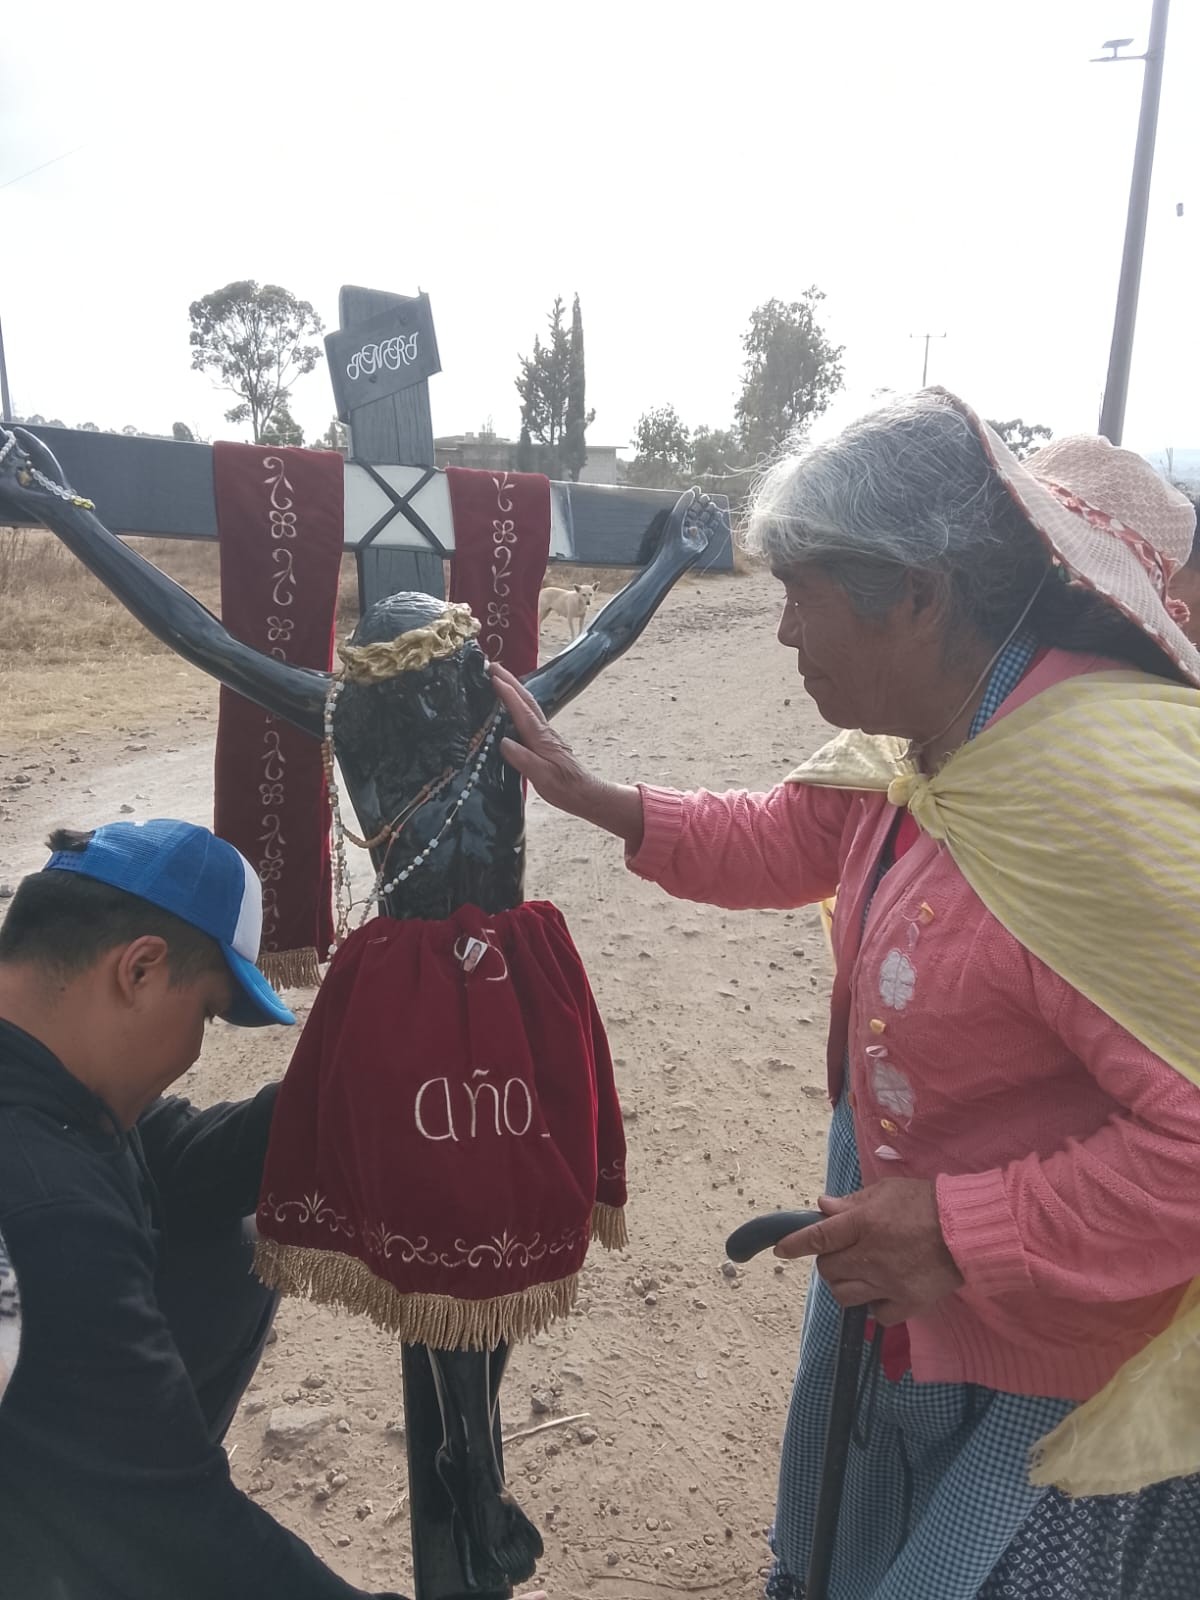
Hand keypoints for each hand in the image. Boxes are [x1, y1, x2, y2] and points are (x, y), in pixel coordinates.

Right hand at [489, 663, 645, 846]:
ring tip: (496, 676)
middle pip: (526, 699)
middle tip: (491, 665)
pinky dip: (516, 702)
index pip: (522, 710)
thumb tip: (503, 742)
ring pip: (527, 704)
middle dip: (509, 680)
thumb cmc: (564, 787)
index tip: (492, 677)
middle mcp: (542, 730)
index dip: (507, 693)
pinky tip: (508, 704)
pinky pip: (526, 714)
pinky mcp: (542, 739)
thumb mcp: (542, 777)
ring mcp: (543, 733)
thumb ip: (523, 759)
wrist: (583, 793)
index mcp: (540, 737)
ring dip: (512, 687)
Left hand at [660, 487, 719, 563]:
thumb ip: (684, 503)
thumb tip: (692, 491)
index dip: (693, 497)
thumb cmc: (672, 537)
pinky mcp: (703, 541)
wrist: (674, 558)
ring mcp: (695, 534)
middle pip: (697, 512)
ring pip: (705, 520)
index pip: (688, 506)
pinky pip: (711, 529)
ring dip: (709, 511)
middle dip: (702, 503)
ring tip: (713, 504)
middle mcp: (687, 527)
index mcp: (678, 521)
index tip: (697, 488)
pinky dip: (715, 521)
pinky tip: (718, 514)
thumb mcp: (676, 516)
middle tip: (706, 496)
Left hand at [774, 1179, 963, 1324]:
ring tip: (859, 1274)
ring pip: (845, 1296)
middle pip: (827, 1270)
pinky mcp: (907, 1304)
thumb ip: (852, 1202)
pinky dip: (873, 1306)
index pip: (818, 1237)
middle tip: (841, 1254)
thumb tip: (822, 1207)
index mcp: (863, 1224)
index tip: (780, 1250)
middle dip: (827, 1262)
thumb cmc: (925, 1203)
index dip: (794, 1244)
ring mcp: (888, 1283)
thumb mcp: (886, 1191)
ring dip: (845, 1285)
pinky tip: (881, 1291)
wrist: (967, 1230)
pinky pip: (875, 1315)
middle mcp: (870, 1256)